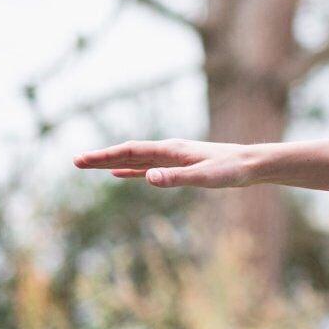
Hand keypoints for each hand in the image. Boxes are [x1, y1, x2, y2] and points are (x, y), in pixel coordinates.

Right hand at [73, 138, 263, 188]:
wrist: (253, 165)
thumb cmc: (231, 170)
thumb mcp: (203, 177)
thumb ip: (175, 178)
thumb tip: (147, 177)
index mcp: (171, 150)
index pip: (130, 151)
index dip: (104, 156)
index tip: (81, 160)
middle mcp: (169, 150)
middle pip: (128, 152)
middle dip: (101, 157)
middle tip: (75, 162)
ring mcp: (174, 158)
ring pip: (136, 159)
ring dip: (112, 162)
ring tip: (90, 166)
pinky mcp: (180, 166)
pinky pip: (148, 167)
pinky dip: (131, 170)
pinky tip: (121, 175)